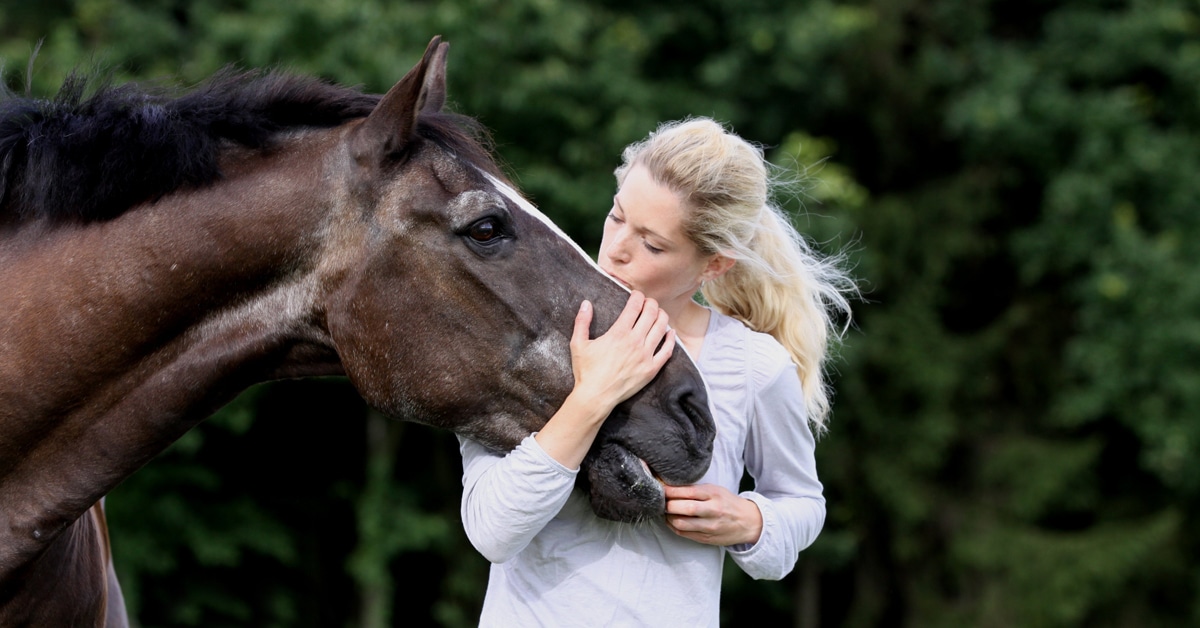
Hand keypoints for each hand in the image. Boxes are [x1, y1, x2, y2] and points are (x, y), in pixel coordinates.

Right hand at [570, 291, 674, 409]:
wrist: (595, 396)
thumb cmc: (586, 371)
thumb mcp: (578, 344)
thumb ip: (582, 322)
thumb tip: (585, 303)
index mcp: (618, 333)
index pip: (634, 306)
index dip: (638, 296)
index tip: (637, 295)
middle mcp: (635, 341)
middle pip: (651, 314)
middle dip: (651, 303)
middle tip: (648, 302)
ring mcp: (645, 355)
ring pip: (661, 328)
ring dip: (662, 316)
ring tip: (659, 313)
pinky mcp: (651, 369)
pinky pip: (667, 351)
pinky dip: (671, 339)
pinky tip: (671, 332)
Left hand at [663, 484, 762, 546]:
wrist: (748, 522)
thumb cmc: (727, 502)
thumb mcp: (715, 490)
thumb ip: (695, 490)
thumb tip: (669, 487)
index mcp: (713, 494)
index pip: (686, 491)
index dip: (669, 490)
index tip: (658, 487)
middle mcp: (712, 510)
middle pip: (682, 508)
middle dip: (667, 504)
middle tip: (660, 501)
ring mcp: (709, 526)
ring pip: (680, 523)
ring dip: (668, 517)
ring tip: (665, 511)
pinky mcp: (706, 538)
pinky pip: (683, 533)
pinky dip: (673, 526)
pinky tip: (672, 520)